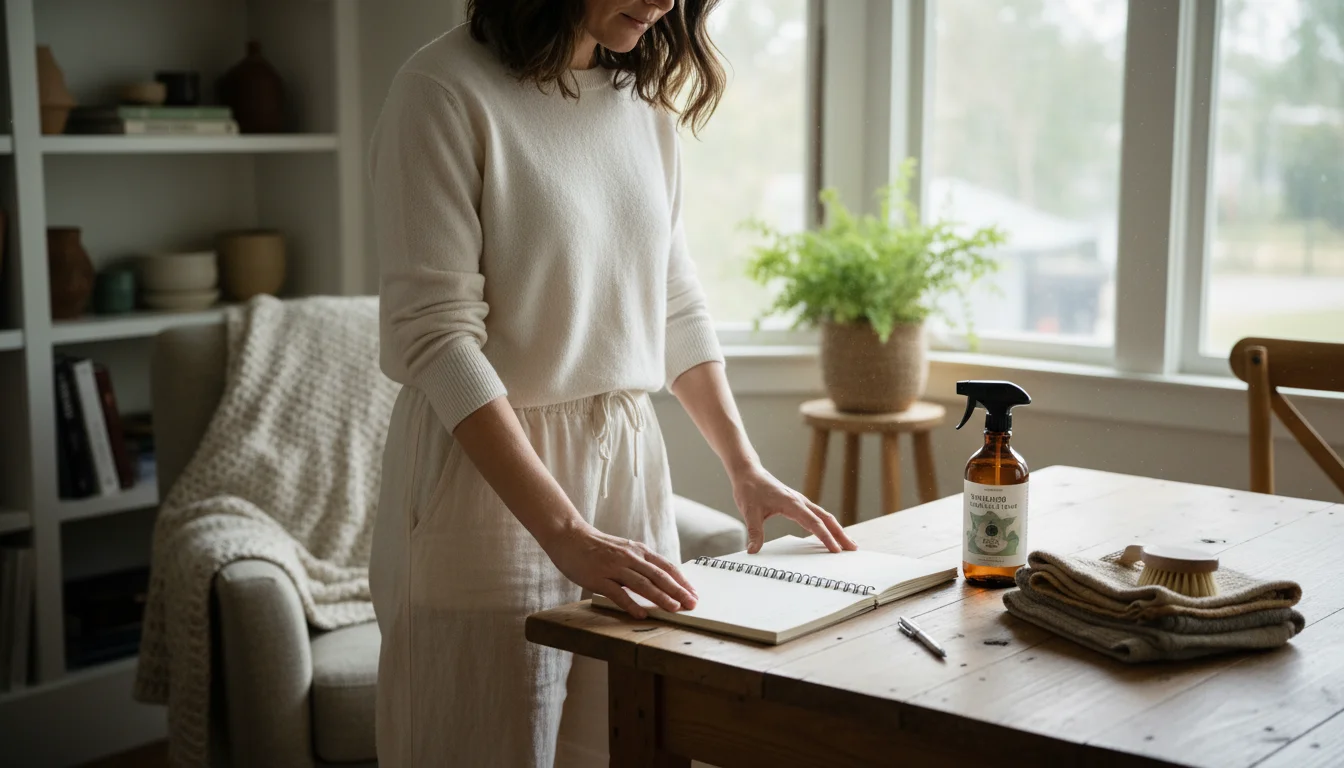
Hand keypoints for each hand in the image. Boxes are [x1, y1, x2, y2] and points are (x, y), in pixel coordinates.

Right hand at [541, 522, 697, 618]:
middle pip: (659, 576)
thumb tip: (660, 581)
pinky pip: (617, 593)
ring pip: (642, 584)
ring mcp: (614, 567)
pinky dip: (630, 604)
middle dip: (677, 591)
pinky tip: (641, 614)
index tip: (694, 594)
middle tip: (691, 604)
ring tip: (673, 609)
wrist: (570, 537)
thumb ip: (640, 564)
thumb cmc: (598, 548)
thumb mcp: (624, 551)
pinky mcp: (598, 578)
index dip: (682, 581)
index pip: (666, 567)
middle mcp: (629, 558)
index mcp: (638, 551)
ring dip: (660, 597)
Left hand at [731, 465, 857, 553]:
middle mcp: (800, 501)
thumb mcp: (749, 511)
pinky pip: (816, 515)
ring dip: (837, 529)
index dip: (825, 537)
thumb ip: (754, 532)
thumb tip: (753, 550)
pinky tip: (829, 533)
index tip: (835, 550)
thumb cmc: (749, 489)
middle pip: (826, 519)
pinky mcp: (797, 503)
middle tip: (853, 548)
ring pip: (824, 516)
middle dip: (840, 534)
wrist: (748, 473)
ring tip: (848, 543)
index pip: (813, 523)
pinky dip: (826, 525)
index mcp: (792, 503)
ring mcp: (800, 502)